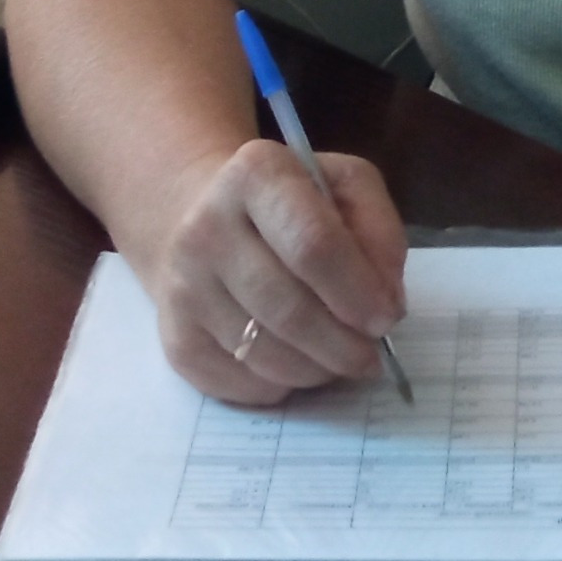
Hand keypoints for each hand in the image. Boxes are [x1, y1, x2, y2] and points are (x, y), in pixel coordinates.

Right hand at [137, 140, 407, 404]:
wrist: (197, 216)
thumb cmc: (288, 204)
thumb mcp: (343, 186)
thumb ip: (379, 231)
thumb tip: (386, 300)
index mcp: (255, 175)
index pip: (312, 244)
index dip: (358, 291)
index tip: (385, 318)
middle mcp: (207, 227)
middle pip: (289, 309)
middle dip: (345, 346)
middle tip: (370, 355)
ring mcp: (183, 287)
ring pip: (267, 356)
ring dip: (318, 370)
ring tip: (337, 356)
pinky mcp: (175, 339)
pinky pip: (243, 386)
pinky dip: (282, 385)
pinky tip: (294, 360)